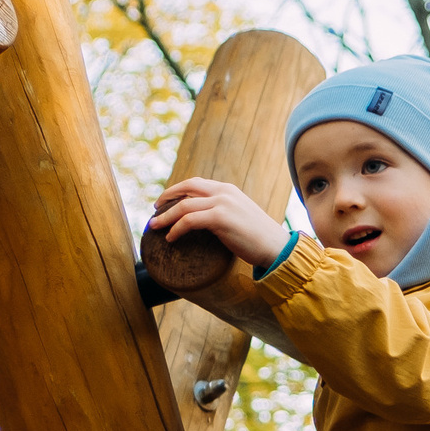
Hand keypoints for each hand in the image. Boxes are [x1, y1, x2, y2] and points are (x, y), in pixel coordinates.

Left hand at [150, 178, 290, 268]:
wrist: (275, 246)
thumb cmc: (257, 237)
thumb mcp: (238, 216)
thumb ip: (221, 211)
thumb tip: (202, 220)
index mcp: (227, 189)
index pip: (195, 183)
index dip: (176, 190)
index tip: (164, 202)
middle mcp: (224, 192)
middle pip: (186, 187)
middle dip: (166, 197)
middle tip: (154, 210)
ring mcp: (222, 203)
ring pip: (183, 206)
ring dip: (165, 217)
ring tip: (154, 227)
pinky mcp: (220, 218)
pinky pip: (188, 221)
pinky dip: (175, 229)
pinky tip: (170, 238)